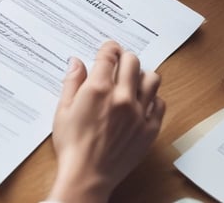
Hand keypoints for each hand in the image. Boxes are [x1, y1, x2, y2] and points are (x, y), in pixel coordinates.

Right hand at [47, 41, 164, 202]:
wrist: (87, 175)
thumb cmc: (72, 144)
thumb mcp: (63, 109)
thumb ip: (72, 82)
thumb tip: (76, 62)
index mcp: (98, 88)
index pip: (109, 54)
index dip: (108, 47)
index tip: (108, 49)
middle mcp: (121, 97)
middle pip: (133, 61)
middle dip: (124, 57)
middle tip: (118, 63)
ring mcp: (138, 113)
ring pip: (152, 78)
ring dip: (142, 75)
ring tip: (132, 81)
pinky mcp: (149, 129)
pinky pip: (160, 103)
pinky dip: (152, 98)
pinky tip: (141, 102)